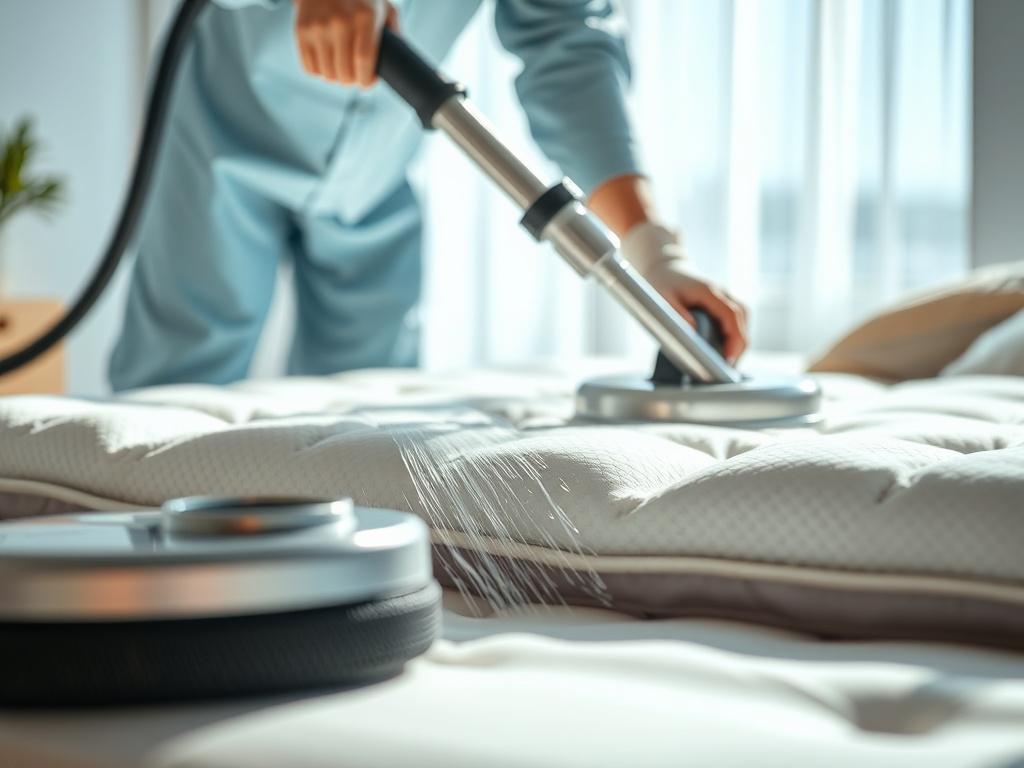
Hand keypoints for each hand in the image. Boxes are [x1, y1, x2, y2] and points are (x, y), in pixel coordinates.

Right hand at [294, 0, 397, 86]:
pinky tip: (326, 61)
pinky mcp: (301, 31)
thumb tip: (398, 61)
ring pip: (327, 74)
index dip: (367, 80)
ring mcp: (318, 27)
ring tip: (341, 67)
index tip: (368, 82)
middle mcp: (340, 22)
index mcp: (364, 18)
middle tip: (355, 76)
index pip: (364, 61)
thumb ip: (394, 32)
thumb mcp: (383, 7)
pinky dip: (319, 71)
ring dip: (336, 76)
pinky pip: (310, 68)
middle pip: (345, 72)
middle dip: (352, 80)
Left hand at [620, 223, 748, 362]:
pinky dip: (734, 337)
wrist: (666, 267)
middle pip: (742, 320)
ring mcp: (727, 297)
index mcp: (709, 290)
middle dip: (738, 346)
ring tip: (726, 366)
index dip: (733, 338)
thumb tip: (693, 333)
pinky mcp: (725, 303)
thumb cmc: (663, 283)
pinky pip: (736, 321)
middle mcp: (723, 292)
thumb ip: (677, 314)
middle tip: (727, 370)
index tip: (728, 359)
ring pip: (742, 321)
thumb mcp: (662, 298)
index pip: (731, 315)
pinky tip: (725, 353)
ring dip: (738, 342)